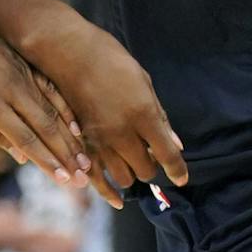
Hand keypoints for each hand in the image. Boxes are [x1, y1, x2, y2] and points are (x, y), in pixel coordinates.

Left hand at [0, 10, 89, 188]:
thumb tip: (21, 156)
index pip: (25, 138)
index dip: (46, 161)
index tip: (64, 180)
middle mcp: (10, 87)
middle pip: (45, 126)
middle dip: (66, 155)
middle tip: (83, 178)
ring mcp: (20, 73)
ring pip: (52, 109)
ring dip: (70, 137)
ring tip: (85, 159)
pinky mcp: (23, 64)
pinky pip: (50, 89)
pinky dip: (65, 109)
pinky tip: (75, 126)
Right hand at [27, 17, 186, 208]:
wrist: (68, 52)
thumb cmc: (111, 60)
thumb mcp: (144, 82)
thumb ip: (160, 117)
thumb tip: (176, 144)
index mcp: (142, 115)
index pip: (167, 155)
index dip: (178, 171)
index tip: (182, 178)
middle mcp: (121, 133)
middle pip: (145, 170)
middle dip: (153, 166)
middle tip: (151, 154)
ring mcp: (99, 141)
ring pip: (123, 177)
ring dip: (132, 173)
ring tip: (132, 161)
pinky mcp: (80, 143)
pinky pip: (95, 179)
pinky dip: (108, 192)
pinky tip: (117, 199)